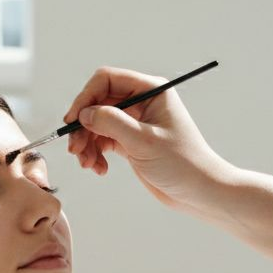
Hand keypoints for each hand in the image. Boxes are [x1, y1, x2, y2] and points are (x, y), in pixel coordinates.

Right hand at [62, 66, 233, 210]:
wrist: (199, 191)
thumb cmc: (183, 163)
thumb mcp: (144, 141)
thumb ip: (111, 123)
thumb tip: (84, 114)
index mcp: (151, 90)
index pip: (107, 80)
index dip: (86, 97)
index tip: (73, 120)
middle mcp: (141, 102)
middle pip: (97, 103)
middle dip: (83, 126)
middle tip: (75, 149)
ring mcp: (135, 122)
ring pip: (96, 123)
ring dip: (87, 143)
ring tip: (88, 164)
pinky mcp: (130, 141)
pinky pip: (103, 140)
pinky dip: (95, 153)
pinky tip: (99, 168)